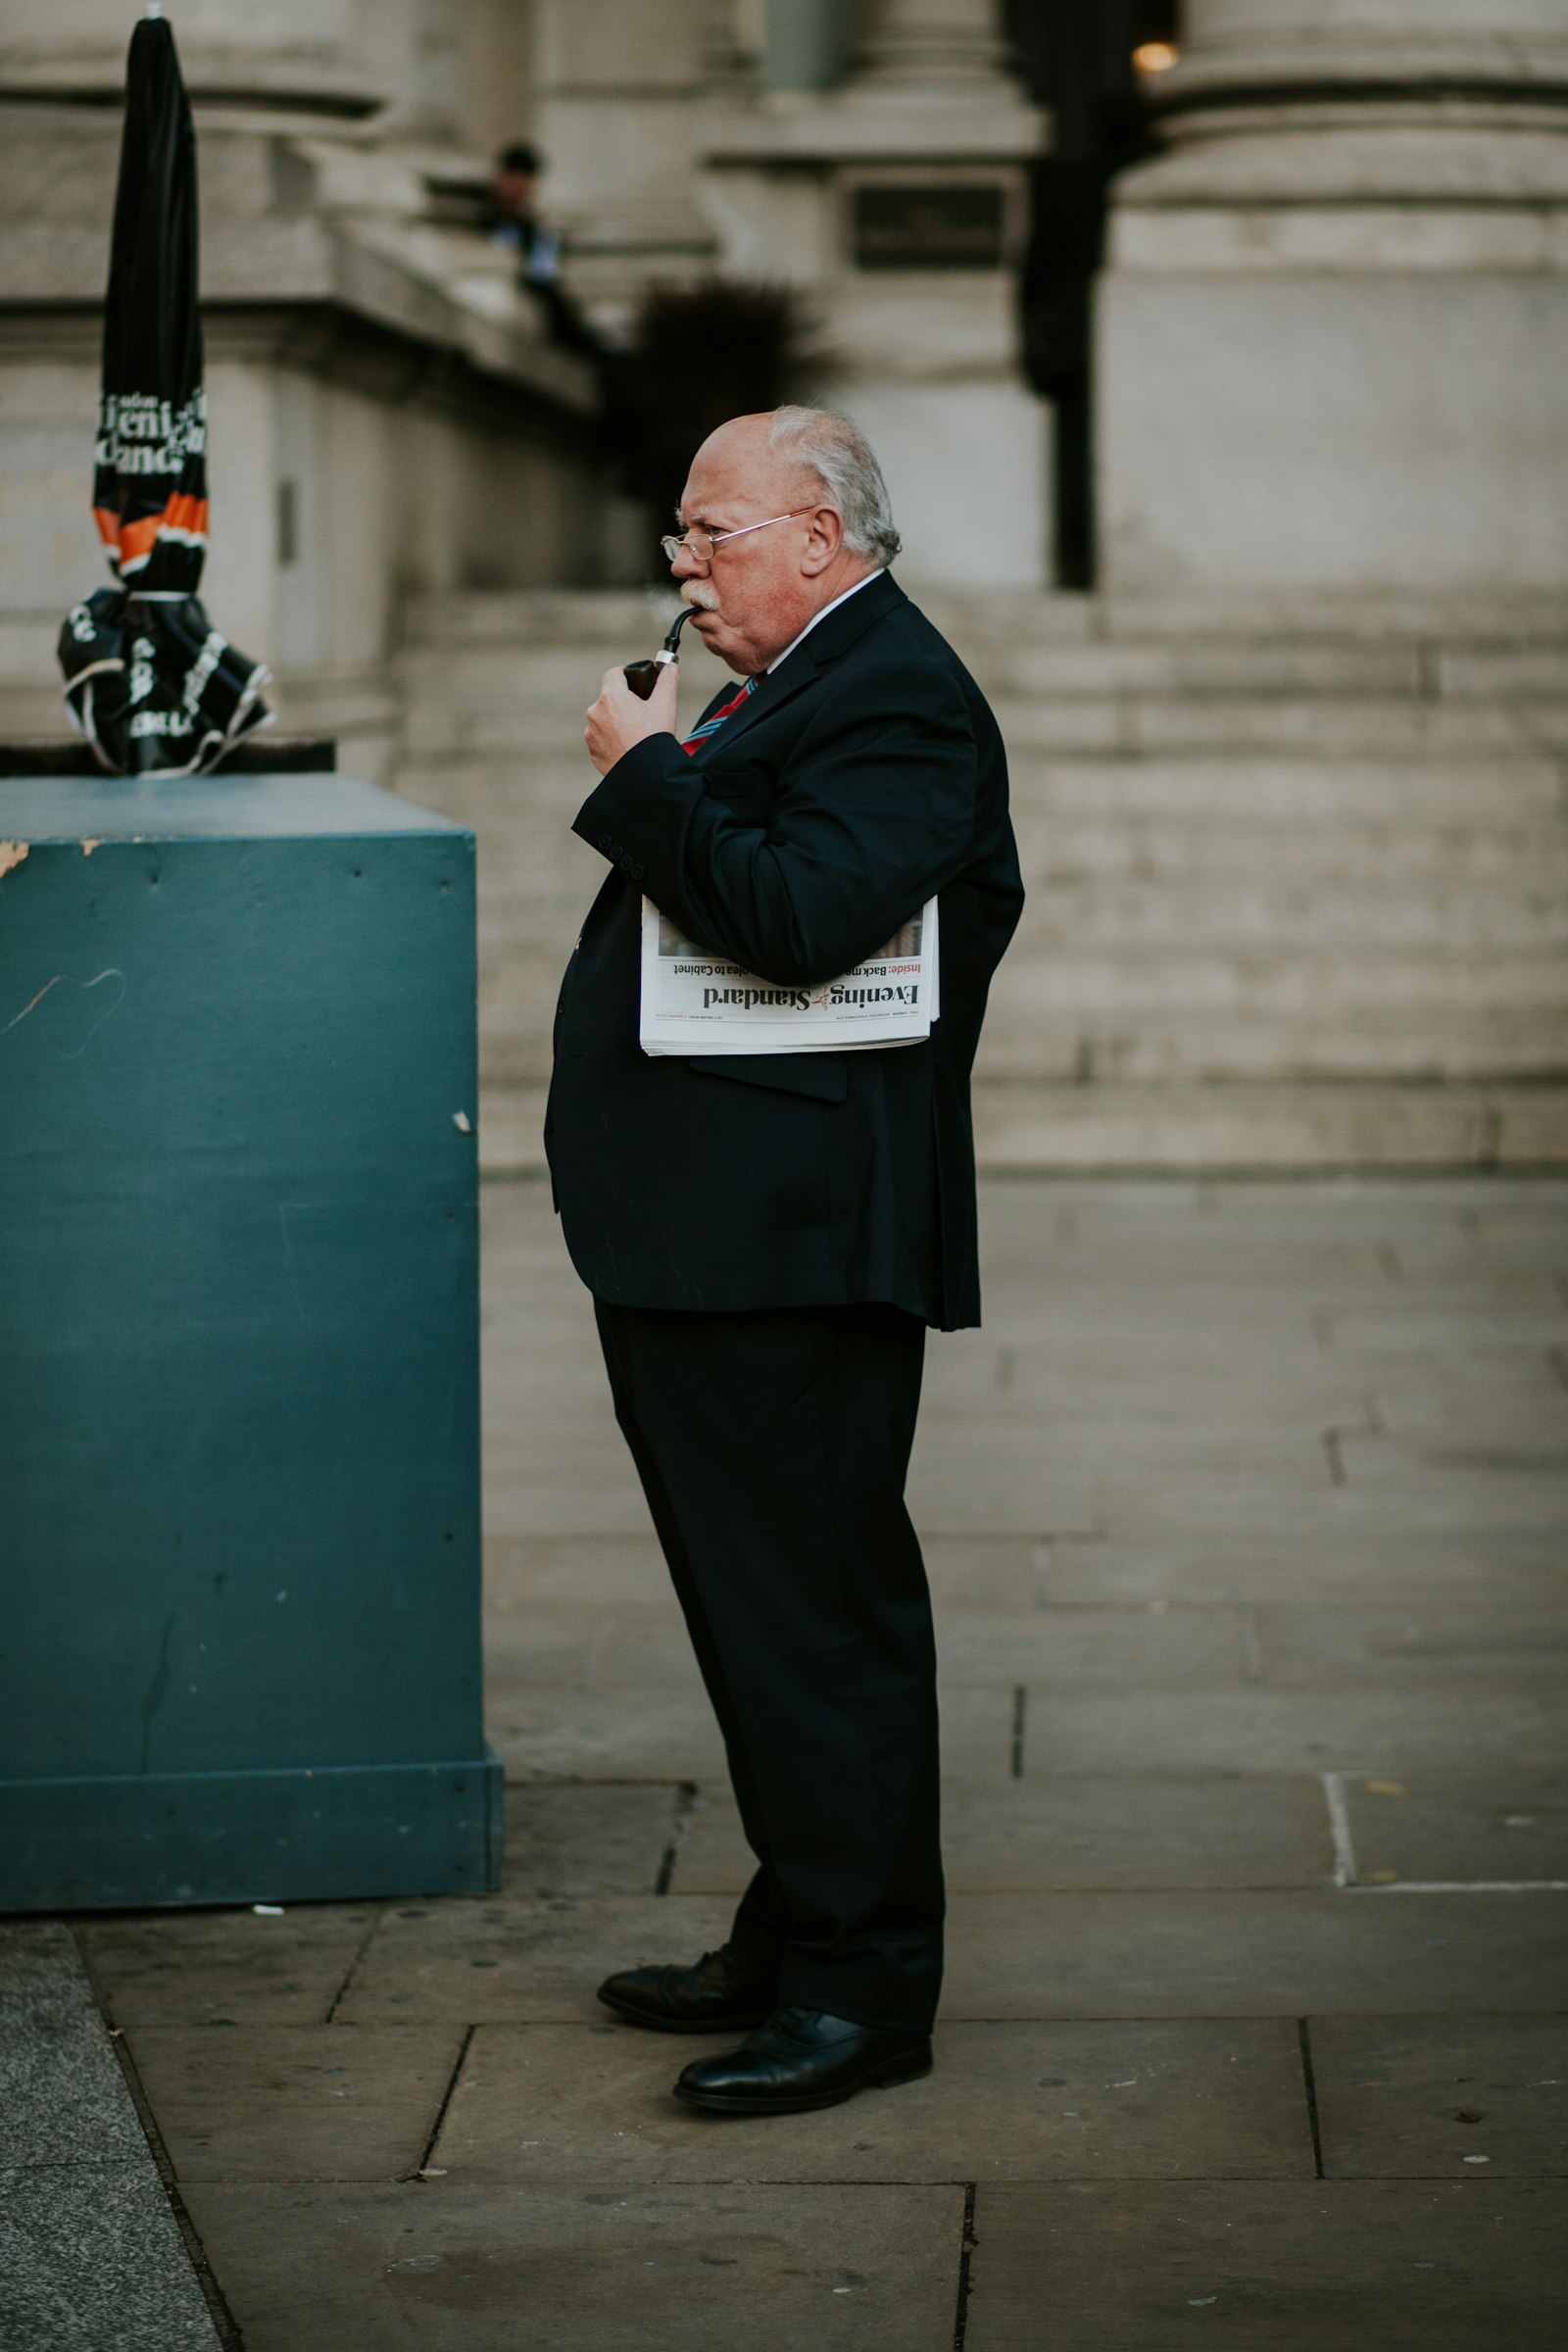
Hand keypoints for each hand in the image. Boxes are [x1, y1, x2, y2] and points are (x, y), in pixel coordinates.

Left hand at [585, 660, 678, 776]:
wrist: (646, 776)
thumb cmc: (655, 739)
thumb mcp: (665, 705)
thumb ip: (667, 679)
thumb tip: (670, 665)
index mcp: (611, 696)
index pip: (613, 673)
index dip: (625, 674)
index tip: (635, 682)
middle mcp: (595, 712)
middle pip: (609, 697)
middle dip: (623, 701)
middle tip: (641, 712)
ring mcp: (591, 733)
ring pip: (604, 719)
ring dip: (616, 720)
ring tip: (636, 732)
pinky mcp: (592, 751)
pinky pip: (601, 738)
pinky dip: (612, 739)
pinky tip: (628, 746)